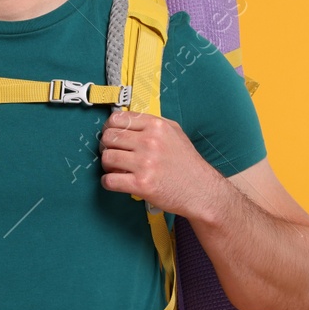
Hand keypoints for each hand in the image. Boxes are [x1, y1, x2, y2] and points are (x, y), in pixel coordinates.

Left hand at [98, 109, 224, 217]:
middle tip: (114, 155)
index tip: (112, 137)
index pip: (116, 119)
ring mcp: (145, 163)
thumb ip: (150, 124)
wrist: (201, 190)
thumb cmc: (187, 163)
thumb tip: (124, 121)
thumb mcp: (174, 133)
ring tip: (117, 169)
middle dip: (107, 147)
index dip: (110, 128)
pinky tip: (117, 181)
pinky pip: (109, 180)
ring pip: (106, 157)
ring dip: (108, 165)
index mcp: (156, 126)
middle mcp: (150, 142)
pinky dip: (108, 182)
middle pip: (108, 137)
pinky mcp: (141, 184)